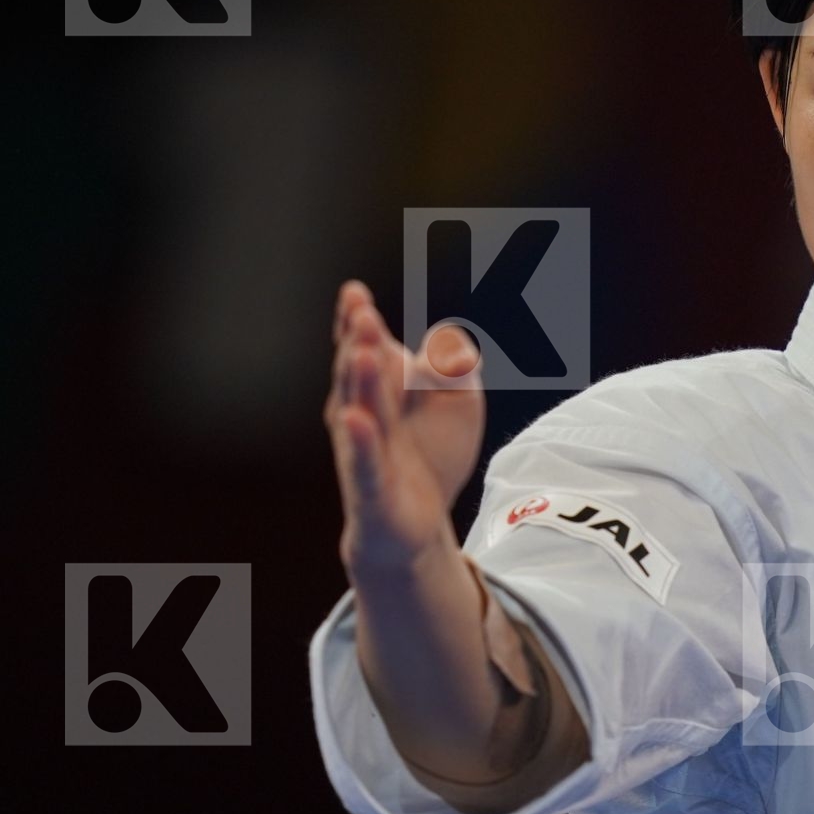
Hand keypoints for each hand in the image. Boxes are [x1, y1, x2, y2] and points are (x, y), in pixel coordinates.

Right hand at [324, 280, 484, 578]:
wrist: (419, 520)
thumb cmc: (431, 451)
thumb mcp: (459, 402)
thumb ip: (455, 369)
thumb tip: (450, 343)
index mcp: (380, 386)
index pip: (364, 347)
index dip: (355, 322)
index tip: (354, 293)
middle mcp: (362, 412)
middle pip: (360, 373)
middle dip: (361, 342)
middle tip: (363, 313)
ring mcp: (363, 449)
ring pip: (359, 412)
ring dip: (360, 382)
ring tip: (362, 353)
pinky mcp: (371, 488)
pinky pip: (364, 463)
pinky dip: (361, 443)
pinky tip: (356, 420)